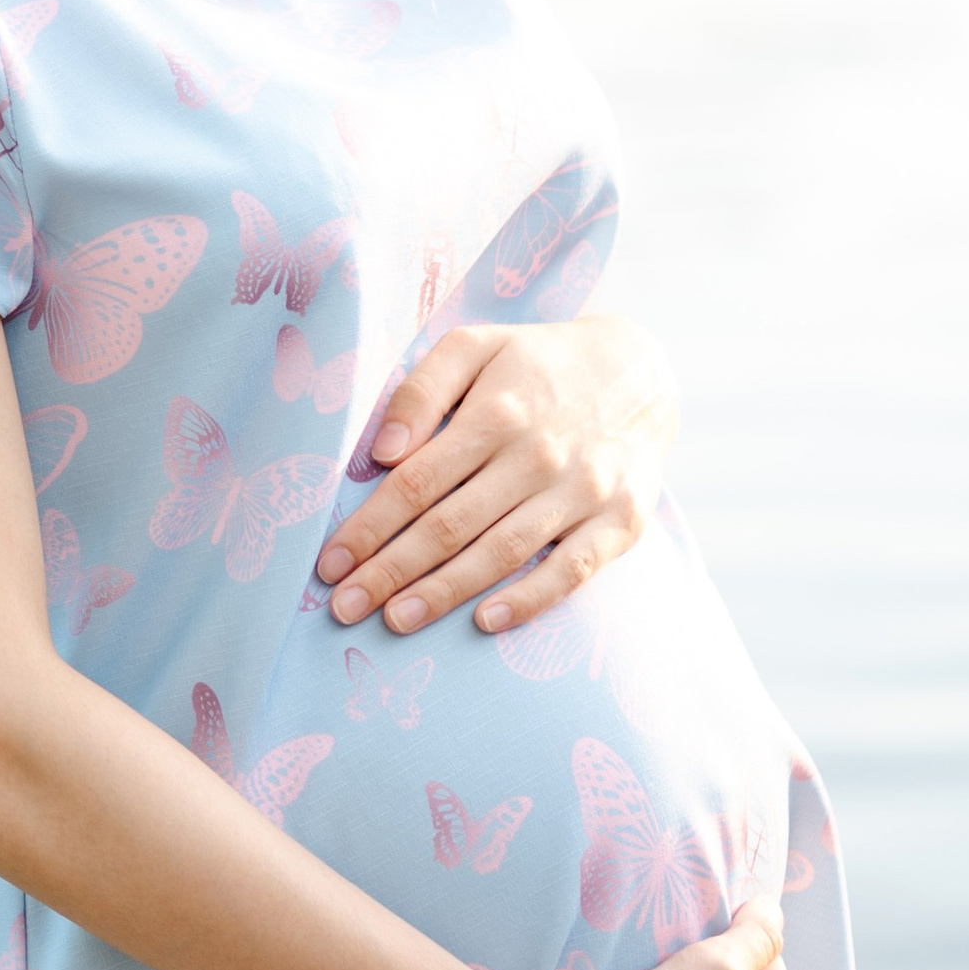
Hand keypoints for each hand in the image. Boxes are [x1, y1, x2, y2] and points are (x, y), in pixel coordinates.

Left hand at [315, 314, 679, 638]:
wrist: (639, 372)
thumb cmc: (536, 365)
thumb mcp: (475, 347)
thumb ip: (422, 389)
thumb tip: (383, 453)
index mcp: (497, 412)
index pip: (418, 482)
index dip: (369, 526)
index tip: (329, 564)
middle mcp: (540, 455)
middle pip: (451, 524)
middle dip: (391, 570)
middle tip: (344, 607)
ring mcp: (584, 491)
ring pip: (502, 552)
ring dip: (444, 592)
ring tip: (394, 620)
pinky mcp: (622, 521)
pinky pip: (572, 571)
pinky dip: (529, 600)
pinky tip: (484, 622)